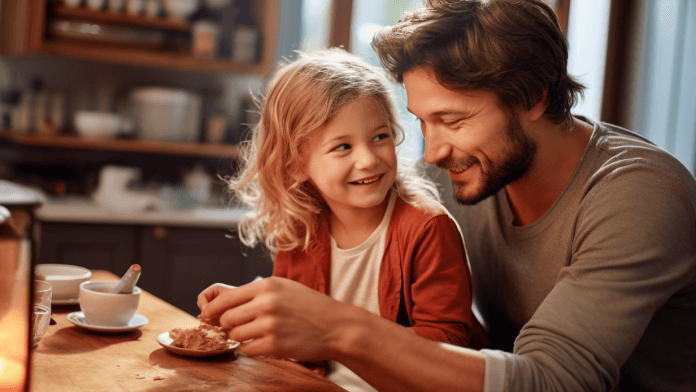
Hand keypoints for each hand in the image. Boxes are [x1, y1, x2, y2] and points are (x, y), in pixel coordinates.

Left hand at [198, 277, 346, 360]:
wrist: (336, 326)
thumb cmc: (310, 306)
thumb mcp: (284, 288)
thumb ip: (255, 293)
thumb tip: (223, 304)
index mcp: (267, 285)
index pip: (226, 298)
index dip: (214, 309)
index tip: (208, 315)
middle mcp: (266, 303)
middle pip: (227, 318)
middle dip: (231, 324)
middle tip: (243, 325)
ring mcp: (269, 325)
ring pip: (235, 334)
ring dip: (243, 337)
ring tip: (261, 333)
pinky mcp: (274, 345)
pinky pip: (247, 350)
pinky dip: (253, 349)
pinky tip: (268, 343)